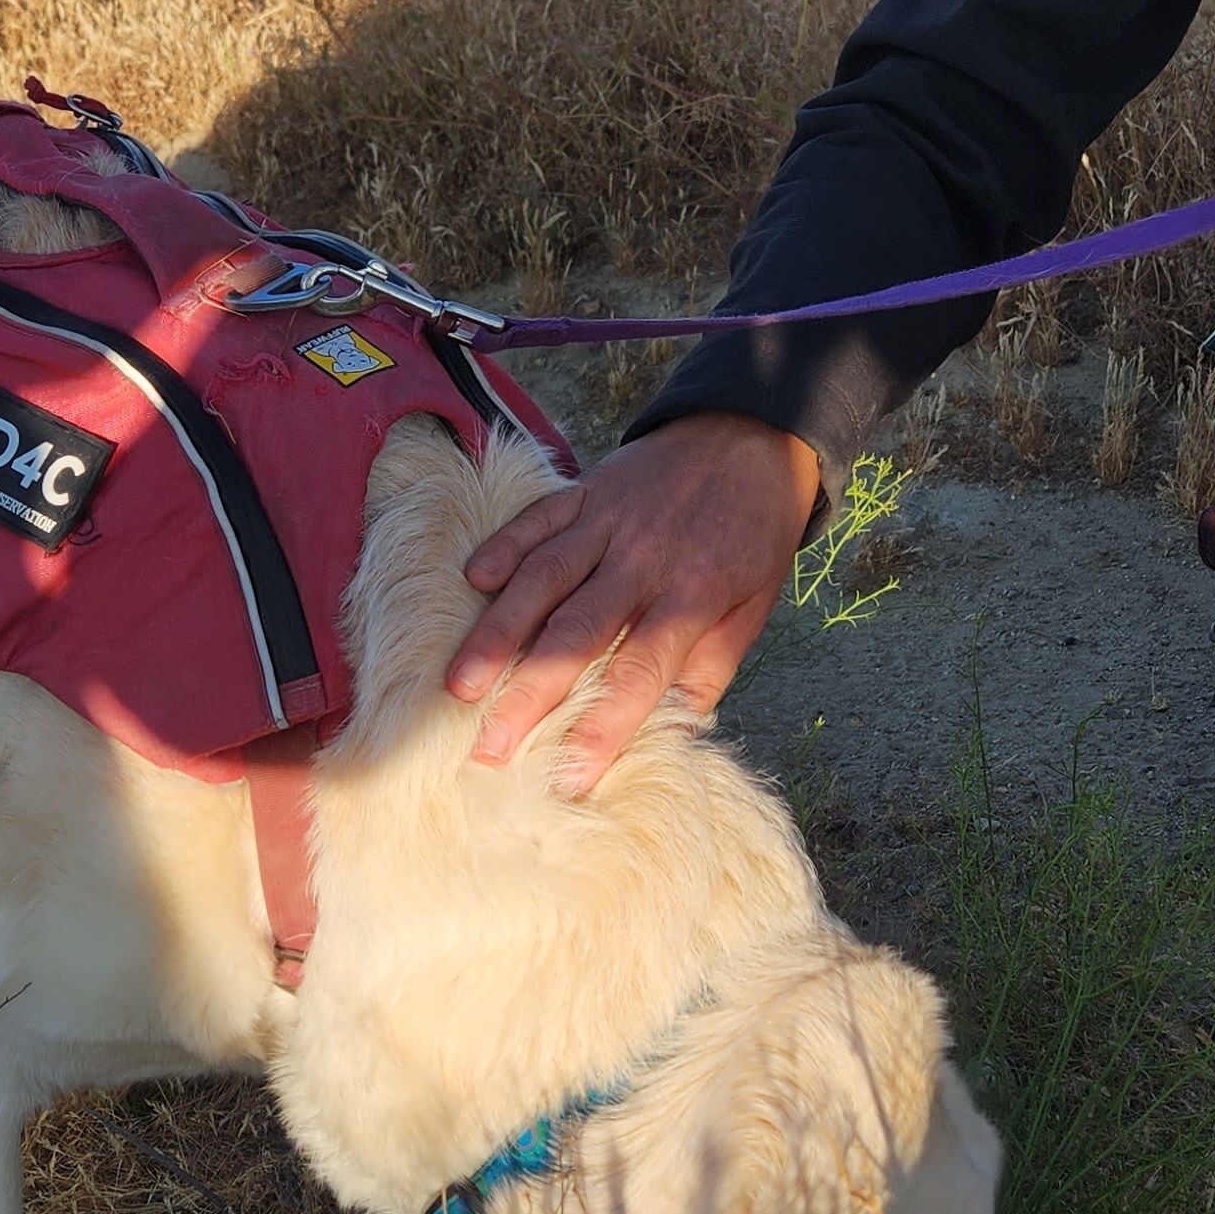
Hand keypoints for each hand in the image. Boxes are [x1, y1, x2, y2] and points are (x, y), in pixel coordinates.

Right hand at [446, 411, 822, 795]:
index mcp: (690, 598)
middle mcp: (642, 562)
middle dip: (528, 696)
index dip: (603, 728)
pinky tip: (472, 580)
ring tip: (459, 684)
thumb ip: (712, 664)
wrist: (752, 435)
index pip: (639, 674)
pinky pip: (537, 519)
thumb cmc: (753, 532)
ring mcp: (609, 522)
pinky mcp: (586, 490)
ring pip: (544, 580)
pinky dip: (503, 546)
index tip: (568, 778)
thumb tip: (679, 730)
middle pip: (576, 635)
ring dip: (498, 633)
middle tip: (487, 747)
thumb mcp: (755, 605)